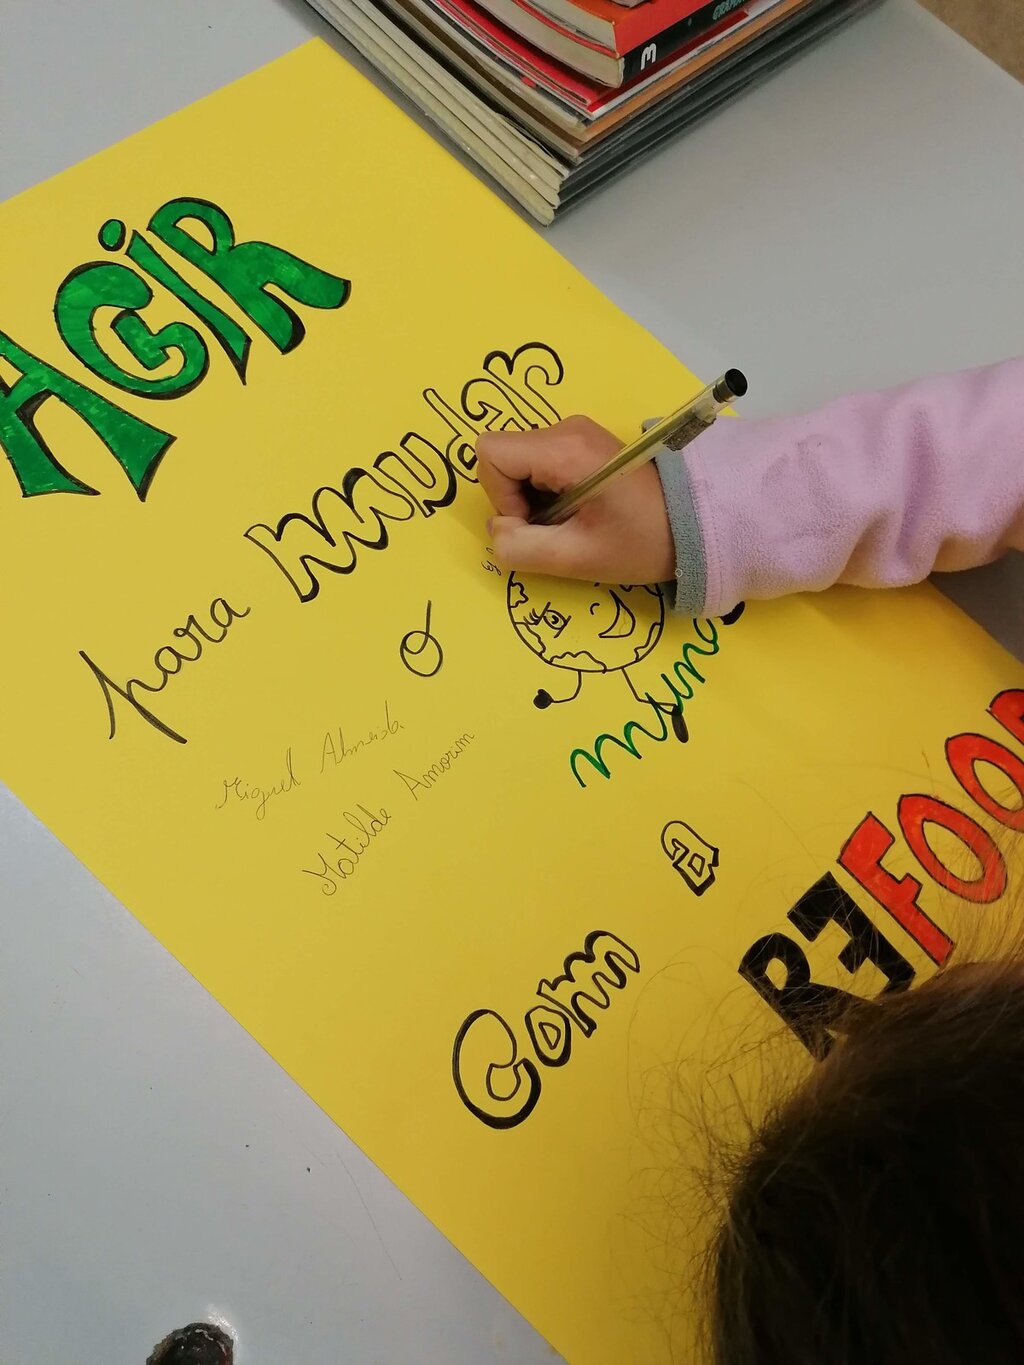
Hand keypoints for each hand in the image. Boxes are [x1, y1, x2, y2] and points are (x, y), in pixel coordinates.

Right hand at [476, 416, 674, 583]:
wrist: (695, 523)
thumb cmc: (641, 541)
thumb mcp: (576, 558)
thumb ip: (521, 548)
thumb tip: (498, 529)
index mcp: (564, 448)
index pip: (490, 453)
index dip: (499, 495)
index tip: (534, 524)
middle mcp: (566, 428)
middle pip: (504, 457)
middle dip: (515, 500)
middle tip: (557, 529)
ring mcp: (575, 433)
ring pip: (520, 462)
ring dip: (531, 500)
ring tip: (572, 522)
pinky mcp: (583, 444)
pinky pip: (539, 464)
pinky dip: (545, 494)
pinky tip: (578, 513)